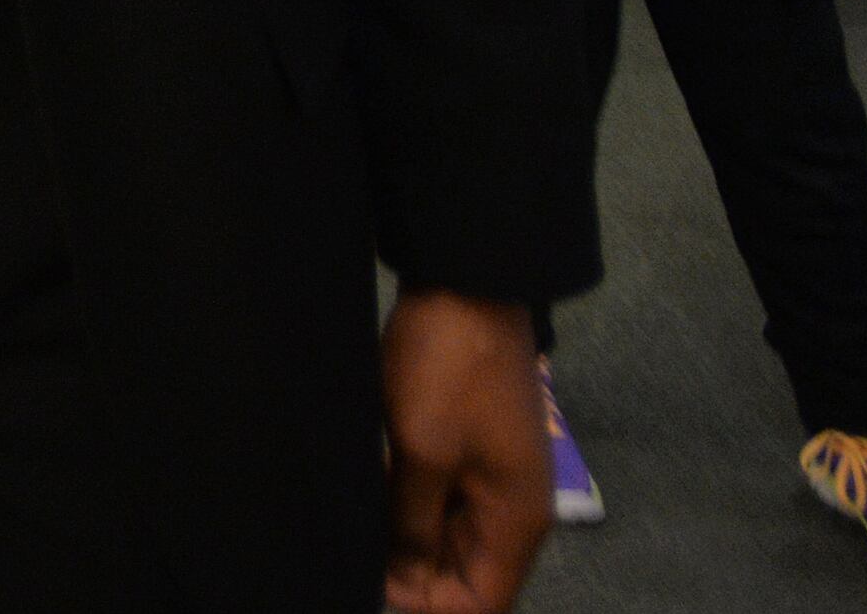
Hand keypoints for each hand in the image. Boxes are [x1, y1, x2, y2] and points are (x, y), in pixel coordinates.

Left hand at [380, 288, 549, 613]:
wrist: (465, 285)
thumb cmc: (447, 371)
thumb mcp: (422, 454)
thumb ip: (414, 527)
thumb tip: (405, 586)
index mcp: (516, 522)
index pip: (480, 604)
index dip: (427, 605)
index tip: (370, 584)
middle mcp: (514, 511)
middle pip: (466, 576)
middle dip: (412, 575)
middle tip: (349, 551)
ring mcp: (494, 479)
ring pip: (448, 540)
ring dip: (406, 540)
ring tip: (353, 526)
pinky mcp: (469, 451)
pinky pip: (441, 502)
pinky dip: (407, 506)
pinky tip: (369, 495)